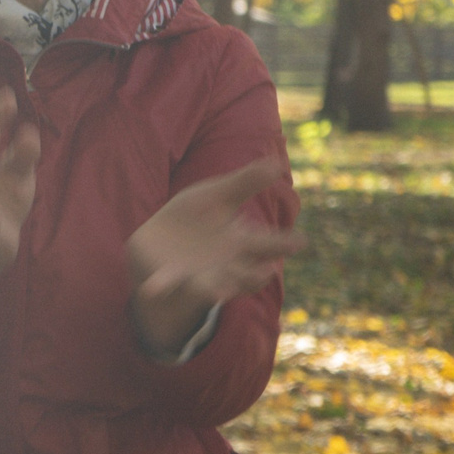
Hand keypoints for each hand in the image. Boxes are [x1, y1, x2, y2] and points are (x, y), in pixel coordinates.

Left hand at [125, 158, 303, 357]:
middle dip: (255, 276)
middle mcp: (225, 264)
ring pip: (213, 285)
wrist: (158, 238)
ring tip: (221, 291)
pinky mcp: (170, 278)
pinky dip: (161, 286)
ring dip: (218, 288)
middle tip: (266, 274)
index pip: (266, 245)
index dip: (283, 244)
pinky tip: (153, 288)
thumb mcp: (219, 195)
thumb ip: (245, 182)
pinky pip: (167, 284)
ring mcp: (199, 275)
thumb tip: (276, 163)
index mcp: (240, 243)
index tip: (300, 242)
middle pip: (246, 273)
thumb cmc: (196, 216)